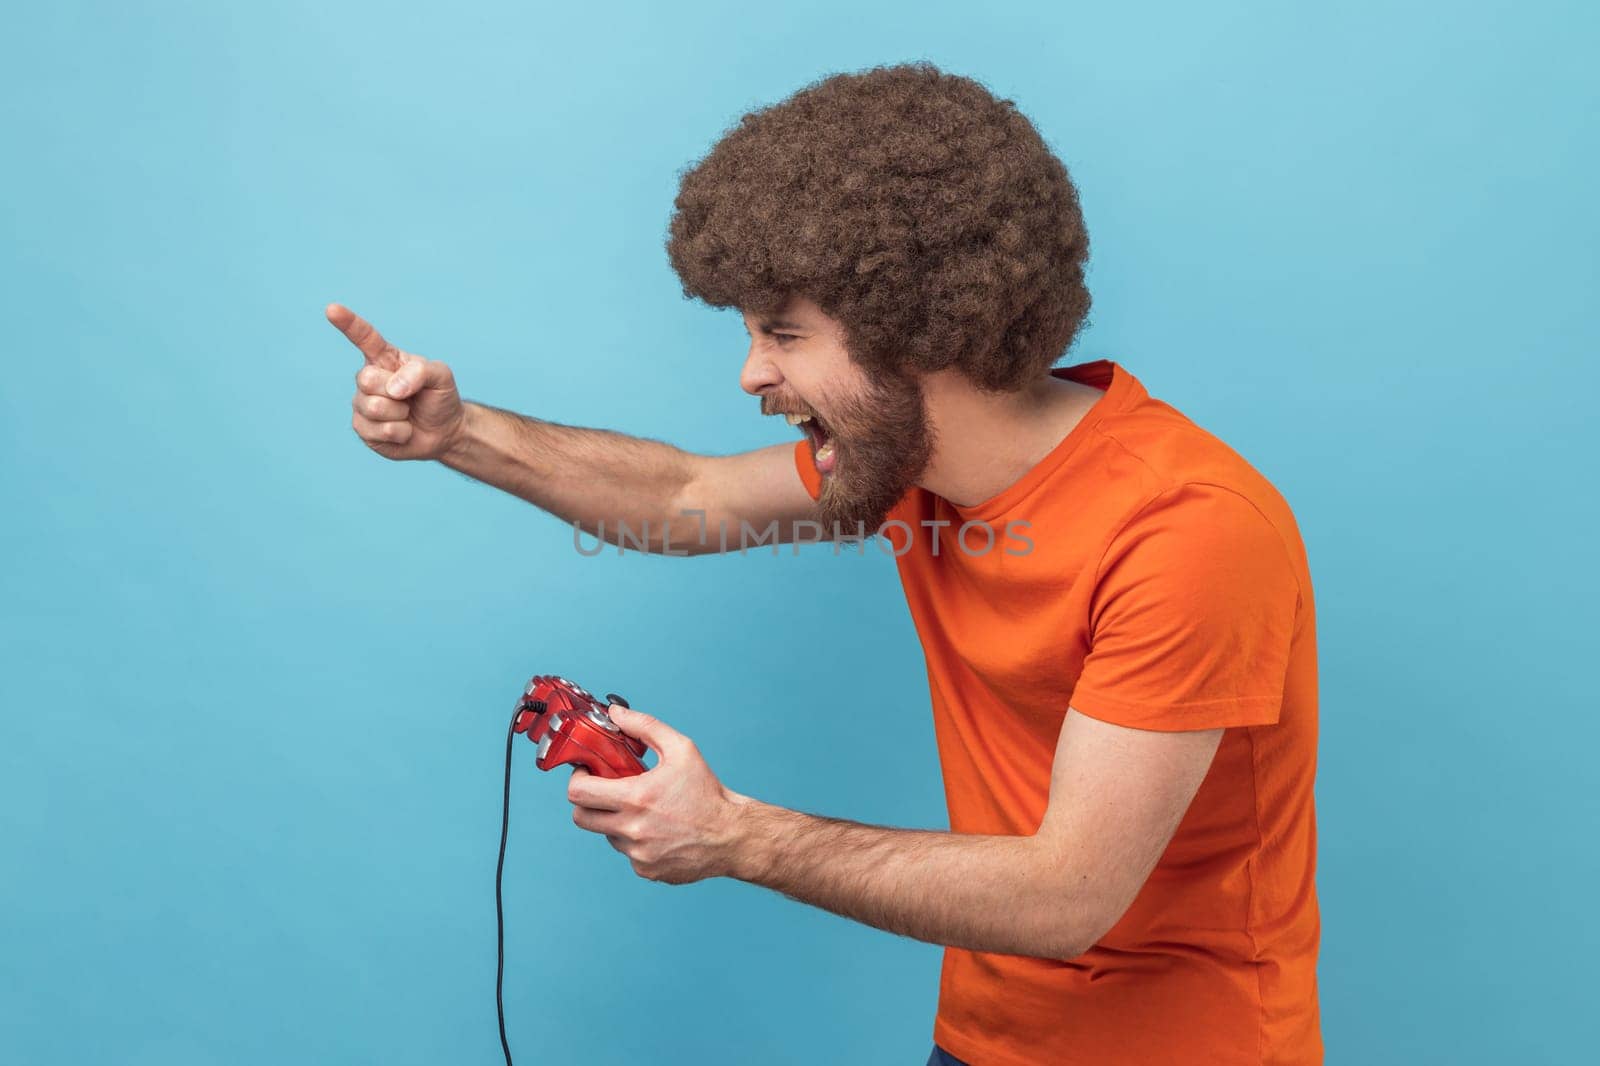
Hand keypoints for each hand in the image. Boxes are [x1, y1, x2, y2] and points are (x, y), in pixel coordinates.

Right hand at [326, 302, 464, 460]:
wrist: (444, 431)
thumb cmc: (439, 398)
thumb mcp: (441, 376)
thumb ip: (420, 371)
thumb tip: (393, 388)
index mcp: (385, 358)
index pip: (363, 337)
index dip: (348, 323)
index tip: (332, 309)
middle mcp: (368, 378)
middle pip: (367, 379)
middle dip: (395, 392)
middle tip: (410, 398)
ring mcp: (362, 403)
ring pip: (374, 408)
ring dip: (400, 415)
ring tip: (408, 414)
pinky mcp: (363, 428)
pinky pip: (377, 431)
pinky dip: (399, 433)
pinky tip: (403, 431)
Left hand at [566, 705, 746, 884]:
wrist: (731, 835)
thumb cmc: (707, 793)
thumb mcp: (681, 749)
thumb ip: (645, 727)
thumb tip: (617, 713)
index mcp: (636, 798)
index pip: (579, 793)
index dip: (577, 780)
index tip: (587, 774)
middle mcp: (632, 829)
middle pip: (581, 817)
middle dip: (587, 801)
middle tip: (605, 791)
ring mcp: (637, 853)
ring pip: (606, 834)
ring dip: (615, 820)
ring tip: (643, 809)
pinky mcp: (646, 869)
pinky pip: (626, 852)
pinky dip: (635, 840)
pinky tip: (657, 830)